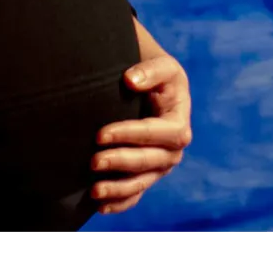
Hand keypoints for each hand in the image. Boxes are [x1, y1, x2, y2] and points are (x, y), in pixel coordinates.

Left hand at [90, 51, 192, 215]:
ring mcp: (161, 166)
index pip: (157, 133)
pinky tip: (100, 206)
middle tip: (93, 161)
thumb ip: (149, 71)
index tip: (101, 133)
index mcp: (179, 124)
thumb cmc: (158, 76)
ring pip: (141, 183)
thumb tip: (130, 81)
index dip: (130, 134)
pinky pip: (136, 194)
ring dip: (118, 189)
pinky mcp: (148, 175)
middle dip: (120, 162)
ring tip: (93, 191)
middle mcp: (173, 150)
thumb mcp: (162, 66)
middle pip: (148, 161)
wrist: (156, 87)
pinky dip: (120, 202)